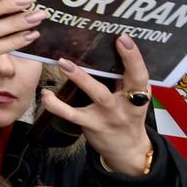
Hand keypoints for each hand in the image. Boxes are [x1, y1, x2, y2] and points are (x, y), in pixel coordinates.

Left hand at [41, 36, 154, 176]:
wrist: (127, 149)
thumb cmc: (127, 114)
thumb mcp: (133, 96)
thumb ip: (124, 77)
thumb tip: (106, 46)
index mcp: (139, 93)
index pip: (141, 73)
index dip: (134, 56)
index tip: (124, 37)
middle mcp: (128, 103)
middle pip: (130, 81)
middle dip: (124, 61)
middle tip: (112, 41)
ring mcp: (110, 115)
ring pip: (98, 95)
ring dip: (81, 78)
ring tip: (63, 62)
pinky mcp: (92, 125)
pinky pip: (73, 115)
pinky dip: (57, 105)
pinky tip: (46, 94)